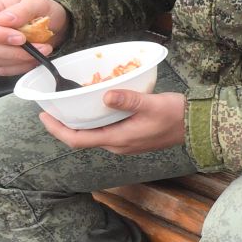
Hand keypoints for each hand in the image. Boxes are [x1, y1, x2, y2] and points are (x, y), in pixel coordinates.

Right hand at [0, 0, 69, 75]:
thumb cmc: (36, 9)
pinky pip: (3, 70)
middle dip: (14, 50)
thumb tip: (3, 20)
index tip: (20, 38)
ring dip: (21, 59)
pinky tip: (35, 59)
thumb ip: (21, 10)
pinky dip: (20, 67)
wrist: (47, 22)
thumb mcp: (34, 2)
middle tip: (40, 47)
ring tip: (43, 50)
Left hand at [40, 90, 186, 154]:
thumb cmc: (175, 115)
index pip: (77, 140)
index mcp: (118, 139)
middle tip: (54, 106)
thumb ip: (127, 100)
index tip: (44, 115)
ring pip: (94, 134)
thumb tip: (105, 96)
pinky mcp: (132, 138)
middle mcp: (117, 145)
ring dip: (80, 122)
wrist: (197, 126)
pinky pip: (106, 131)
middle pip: (82, 138)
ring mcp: (125, 143)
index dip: (57, 129)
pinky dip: (96, 121)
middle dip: (65, 124)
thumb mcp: (151, 104)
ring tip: (71, 104)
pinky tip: (98, 106)